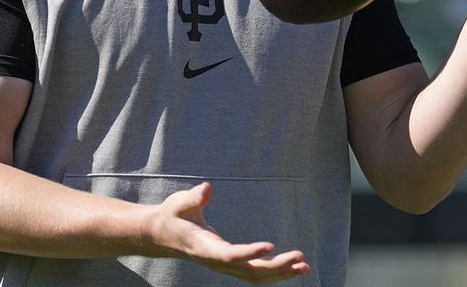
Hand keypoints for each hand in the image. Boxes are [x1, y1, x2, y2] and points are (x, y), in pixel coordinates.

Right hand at [146, 182, 309, 282]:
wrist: (162, 234)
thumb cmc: (173, 215)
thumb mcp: (179, 203)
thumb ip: (193, 198)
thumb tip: (206, 188)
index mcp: (205, 249)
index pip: (230, 256)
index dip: (249, 253)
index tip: (270, 246)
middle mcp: (217, 262)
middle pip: (250, 272)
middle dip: (276, 267)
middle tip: (299, 257)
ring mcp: (225, 266)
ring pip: (255, 277)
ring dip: (280, 273)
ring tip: (303, 265)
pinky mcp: (231, 265)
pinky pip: (255, 274)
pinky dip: (274, 272)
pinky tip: (292, 266)